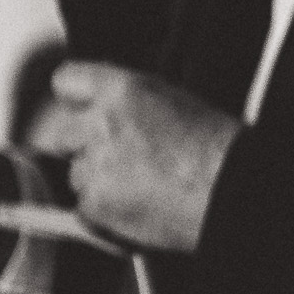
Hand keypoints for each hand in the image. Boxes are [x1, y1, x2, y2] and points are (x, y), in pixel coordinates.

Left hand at [34, 62, 239, 252]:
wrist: (233, 193)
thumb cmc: (221, 151)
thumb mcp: (178, 103)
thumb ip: (133, 104)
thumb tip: (113, 112)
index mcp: (122, 90)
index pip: (67, 81)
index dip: (78, 100)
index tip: (85, 112)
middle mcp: (101, 124)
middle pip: (60, 132)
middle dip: (81, 145)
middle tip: (116, 157)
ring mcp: (95, 167)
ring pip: (75, 173)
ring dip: (97, 180)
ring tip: (137, 187)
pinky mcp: (96, 206)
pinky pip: (84, 208)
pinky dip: (105, 211)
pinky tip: (137, 207)